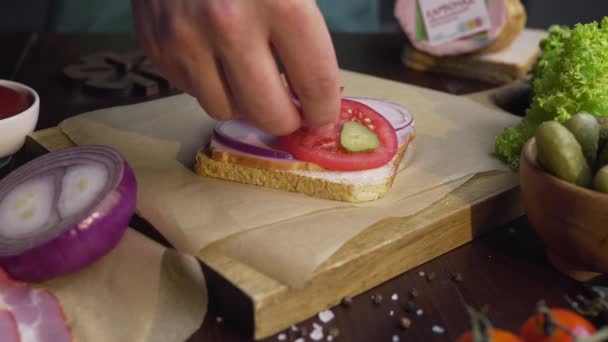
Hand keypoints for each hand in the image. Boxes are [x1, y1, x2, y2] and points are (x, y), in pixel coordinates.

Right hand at [131, 0, 340, 134]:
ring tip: (250, 79)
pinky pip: (191, 90)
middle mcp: (229, 25)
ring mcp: (185, 38)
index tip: (323, 116)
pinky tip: (215, 59)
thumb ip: (310, 25)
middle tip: (291, 111)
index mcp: (279, 0)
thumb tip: (320, 87)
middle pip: (268, 112)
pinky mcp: (156, 45)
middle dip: (287, 120)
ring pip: (225, 109)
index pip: (315, 82)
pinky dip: (209, 84)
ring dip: (244, 102)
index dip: (323, 109)